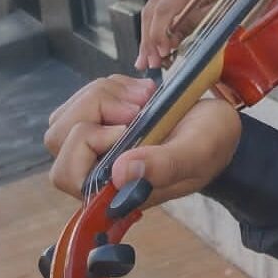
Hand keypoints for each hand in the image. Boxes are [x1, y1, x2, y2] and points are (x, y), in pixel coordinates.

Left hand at [45, 75, 241, 206]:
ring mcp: (97, 144)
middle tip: (138, 107)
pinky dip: (113, 86)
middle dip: (96, 108)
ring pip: (69, 113)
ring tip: (146, 96)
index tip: (130, 127)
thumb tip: (119, 172)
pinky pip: (86, 96)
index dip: (88, 144)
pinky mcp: (101, 120)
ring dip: (106, 94)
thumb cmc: (211, 146)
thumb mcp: (197, 153)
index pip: (67, 173)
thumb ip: (164, 166)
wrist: (219, 126)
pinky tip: (144, 92)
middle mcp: (98, 171)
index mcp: (115, 191)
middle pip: (59, 138)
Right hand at [135, 0, 246, 69]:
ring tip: (149, 59)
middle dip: (149, 38)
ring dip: (150, 35)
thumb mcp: (230, 4)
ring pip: (154, 9)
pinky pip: (162, 6)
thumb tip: (176, 37)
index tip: (162, 53)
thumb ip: (201, 19)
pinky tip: (160, 44)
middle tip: (149, 63)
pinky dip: (158, 26)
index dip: (159, 33)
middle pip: (153, 9)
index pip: (164, 9)